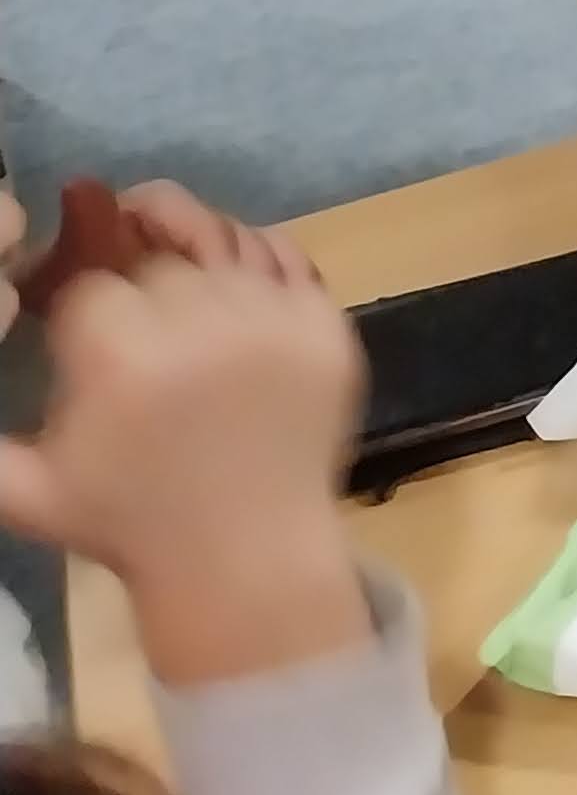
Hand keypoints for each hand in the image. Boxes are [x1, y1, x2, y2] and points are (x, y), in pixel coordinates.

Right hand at [0, 243, 371, 689]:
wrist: (244, 555)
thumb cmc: (131, 524)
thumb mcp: (31, 491)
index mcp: (123, 356)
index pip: (91, 282)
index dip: (75, 291)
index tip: (70, 311)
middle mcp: (203, 322)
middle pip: (159, 256)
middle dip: (134, 272)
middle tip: (126, 296)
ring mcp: (274, 318)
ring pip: (224, 240)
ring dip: (192, 243)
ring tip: (169, 253)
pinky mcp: (327, 324)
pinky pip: (287, 257)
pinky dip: (254, 253)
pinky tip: (229, 268)